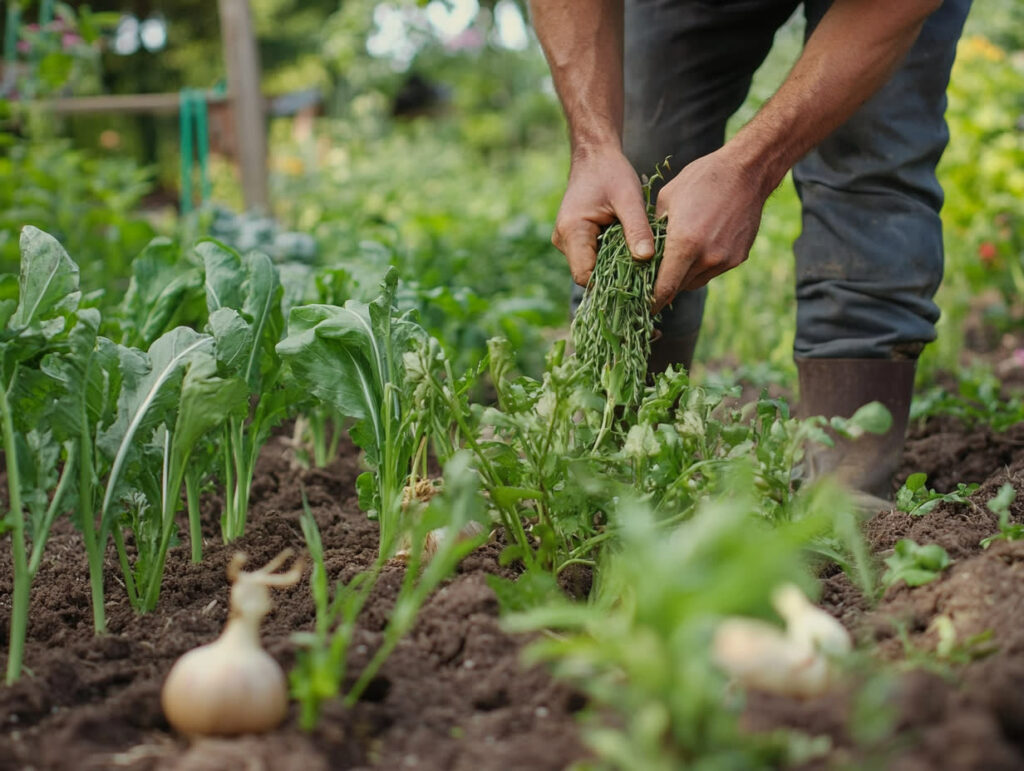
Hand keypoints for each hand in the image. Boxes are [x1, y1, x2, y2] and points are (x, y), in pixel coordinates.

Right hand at [553, 146, 654, 286]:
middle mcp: (563, 241)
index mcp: (572, 231)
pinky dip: (610, 259)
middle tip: (644, 275)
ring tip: (637, 259)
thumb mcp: (629, 198)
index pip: (585, 276)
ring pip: (591, 269)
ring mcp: (567, 242)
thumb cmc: (611, 173)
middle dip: (614, 278)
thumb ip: (638, 229)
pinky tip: (628, 251)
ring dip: (613, 268)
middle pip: (588, 275)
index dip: (609, 284)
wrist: (595, 157)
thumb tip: (646, 258)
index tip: (637, 282)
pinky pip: (592, 259)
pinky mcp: (574, 241)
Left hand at [652, 145, 769, 312]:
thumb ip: (654, 232)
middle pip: (679, 287)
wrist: (747, 171)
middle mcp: (708, 257)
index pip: (665, 287)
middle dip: (665, 286)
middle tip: (651, 279)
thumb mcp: (666, 199)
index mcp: (685, 244)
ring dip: (683, 275)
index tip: (642, 308)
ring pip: (695, 281)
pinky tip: (698, 247)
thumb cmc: (702, 179)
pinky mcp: (738, 257)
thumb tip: (643, 252)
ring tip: (676, 257)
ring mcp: (725, 260)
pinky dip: (701, 266)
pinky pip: (713, 271)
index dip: (652, 301)